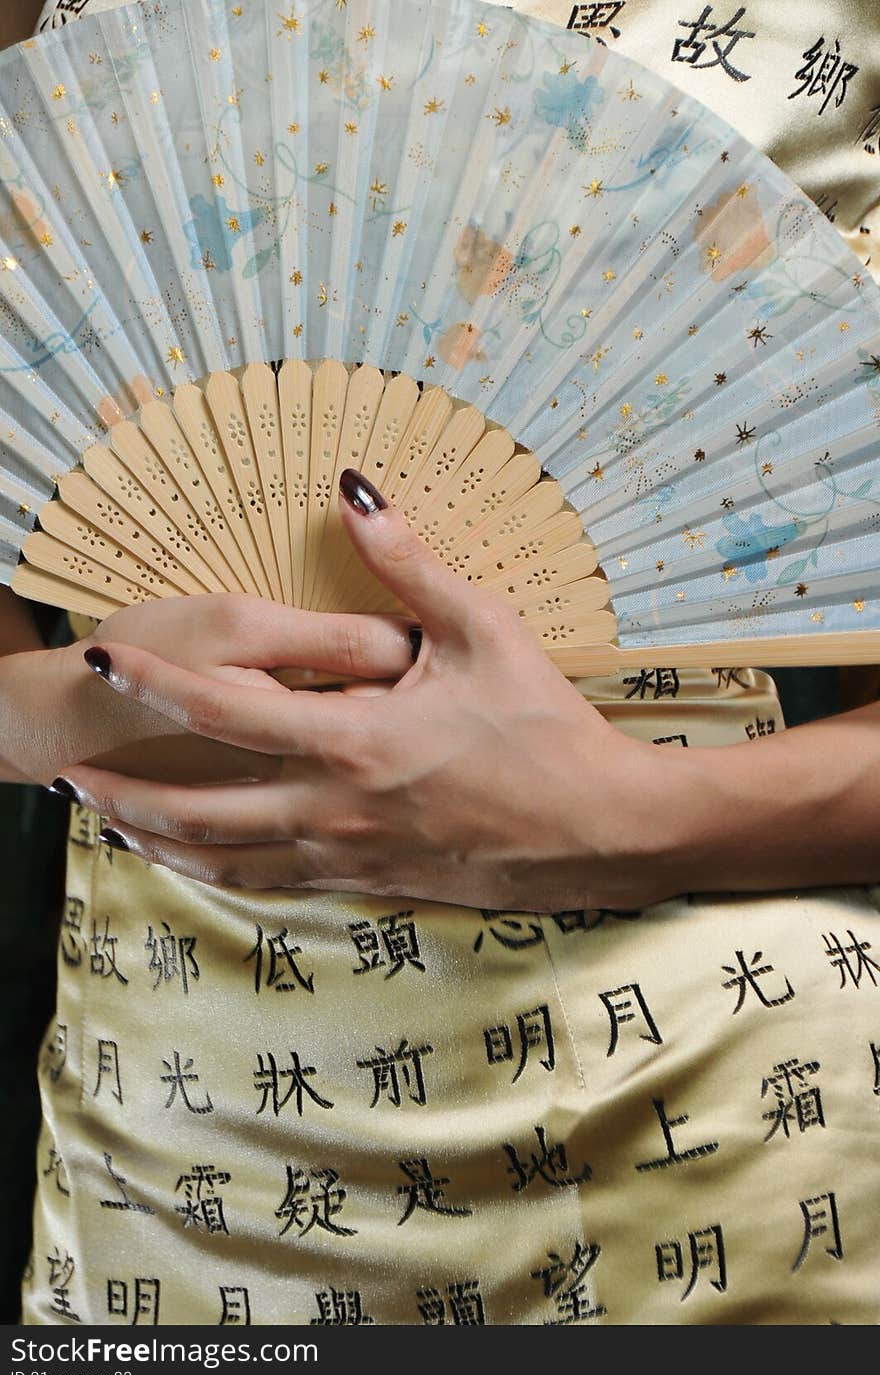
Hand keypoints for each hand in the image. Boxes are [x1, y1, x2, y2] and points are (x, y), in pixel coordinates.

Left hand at [52, 471, 689, 910]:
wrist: (602, 830)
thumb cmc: (546, 729)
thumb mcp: (483, 631)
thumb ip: (408, 563)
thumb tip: (352, 489)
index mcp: (353, 739)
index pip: (223, 708)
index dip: (154, 680)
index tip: (104, 655)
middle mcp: (334, 807)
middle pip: (197, 808)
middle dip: (122, 790)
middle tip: (68, 768)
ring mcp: (348, 854)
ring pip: (224, 860)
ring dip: (156, 839)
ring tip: (107, 819)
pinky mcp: (370, 883)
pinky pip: (272, 884)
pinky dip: (218, 872)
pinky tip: (196, 859)